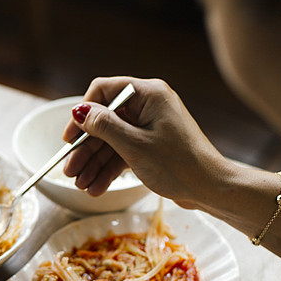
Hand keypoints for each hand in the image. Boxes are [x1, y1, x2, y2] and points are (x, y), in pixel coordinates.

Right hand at [63, 76, 227, 208]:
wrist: (211, 189)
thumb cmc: (179, 165)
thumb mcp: (135, 146)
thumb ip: (103, 127)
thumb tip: (78, 111)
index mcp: (148, 94)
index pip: (104, 92)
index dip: (83, 114)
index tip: (69, 138)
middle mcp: (149, 105)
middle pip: (105, 121)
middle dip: (86, 149)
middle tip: (69, 171)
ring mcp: (150, 126)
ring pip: (112, 141)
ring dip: (95, 163)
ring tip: (81, 185)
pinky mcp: (151, 145)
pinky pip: (123, 152)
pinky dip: (110, 170)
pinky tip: (96, 187)